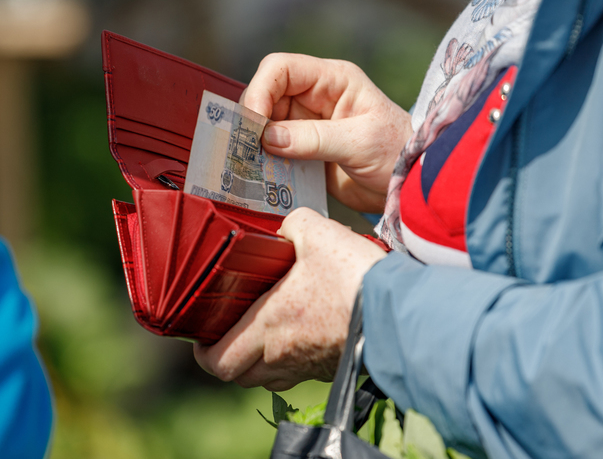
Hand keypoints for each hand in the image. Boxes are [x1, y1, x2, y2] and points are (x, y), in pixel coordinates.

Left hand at [193, 208, 385, 390]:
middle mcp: (283, 353)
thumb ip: (291, 224)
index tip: (201, 338)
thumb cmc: (354, 275)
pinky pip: (297, 375)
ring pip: (267, 379)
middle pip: (238, 375)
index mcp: (269, 324)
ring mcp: (308, 366)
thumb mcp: (316, 231)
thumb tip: (283, 228)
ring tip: (260, 334)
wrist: (401, 310)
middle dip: (226, 357)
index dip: (202, 354)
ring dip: (256, 362)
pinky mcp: (331, 368)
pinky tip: (299, 335)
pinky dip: (288, 362)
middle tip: (227, 333)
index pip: (218, 360)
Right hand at [240, 53, 412, 212]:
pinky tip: (261, 173)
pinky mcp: (303, 151)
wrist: (410, 187)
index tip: (254, 124)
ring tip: (251, 164)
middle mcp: (315, 97)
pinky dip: (262, 160)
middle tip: (247, 149)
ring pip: (264, 124)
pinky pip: (272, 150)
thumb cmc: (399, 153)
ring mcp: (307, 125)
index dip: (260, 90)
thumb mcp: (360, 142)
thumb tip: (268, 137)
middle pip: (265, 96)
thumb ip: (314, 139)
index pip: (281, 69)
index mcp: (332, 80)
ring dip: (255, 143)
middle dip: (253, 120)